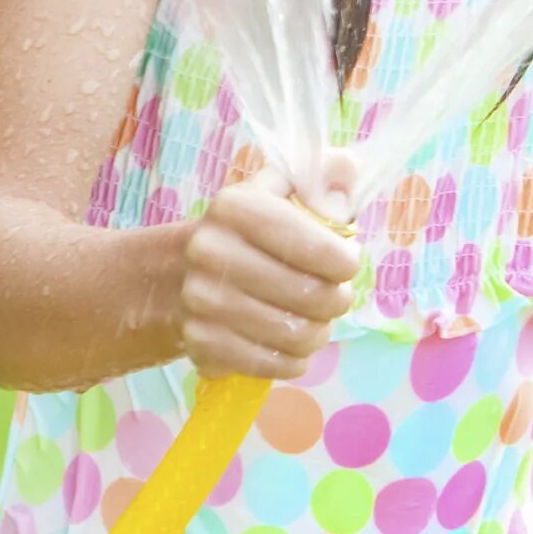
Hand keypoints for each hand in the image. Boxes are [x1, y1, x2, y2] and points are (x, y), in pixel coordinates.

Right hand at [176, 147, 360, 380]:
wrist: (186, 274)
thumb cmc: (258, 232)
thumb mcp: (289, 193)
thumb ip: (326, 180)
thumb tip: (346, 169)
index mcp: (237, 206)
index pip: (316, 245)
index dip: (344, 261)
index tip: (346, 263)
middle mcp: (210, 250)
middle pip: (311, 294)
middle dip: (336, 300)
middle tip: (333, 296)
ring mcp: (200, 300)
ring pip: (295, 333)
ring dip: (318, 331)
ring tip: (314, 319)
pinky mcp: (200, 342)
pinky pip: (271, 364)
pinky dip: (293, 359)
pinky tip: (291, 344)